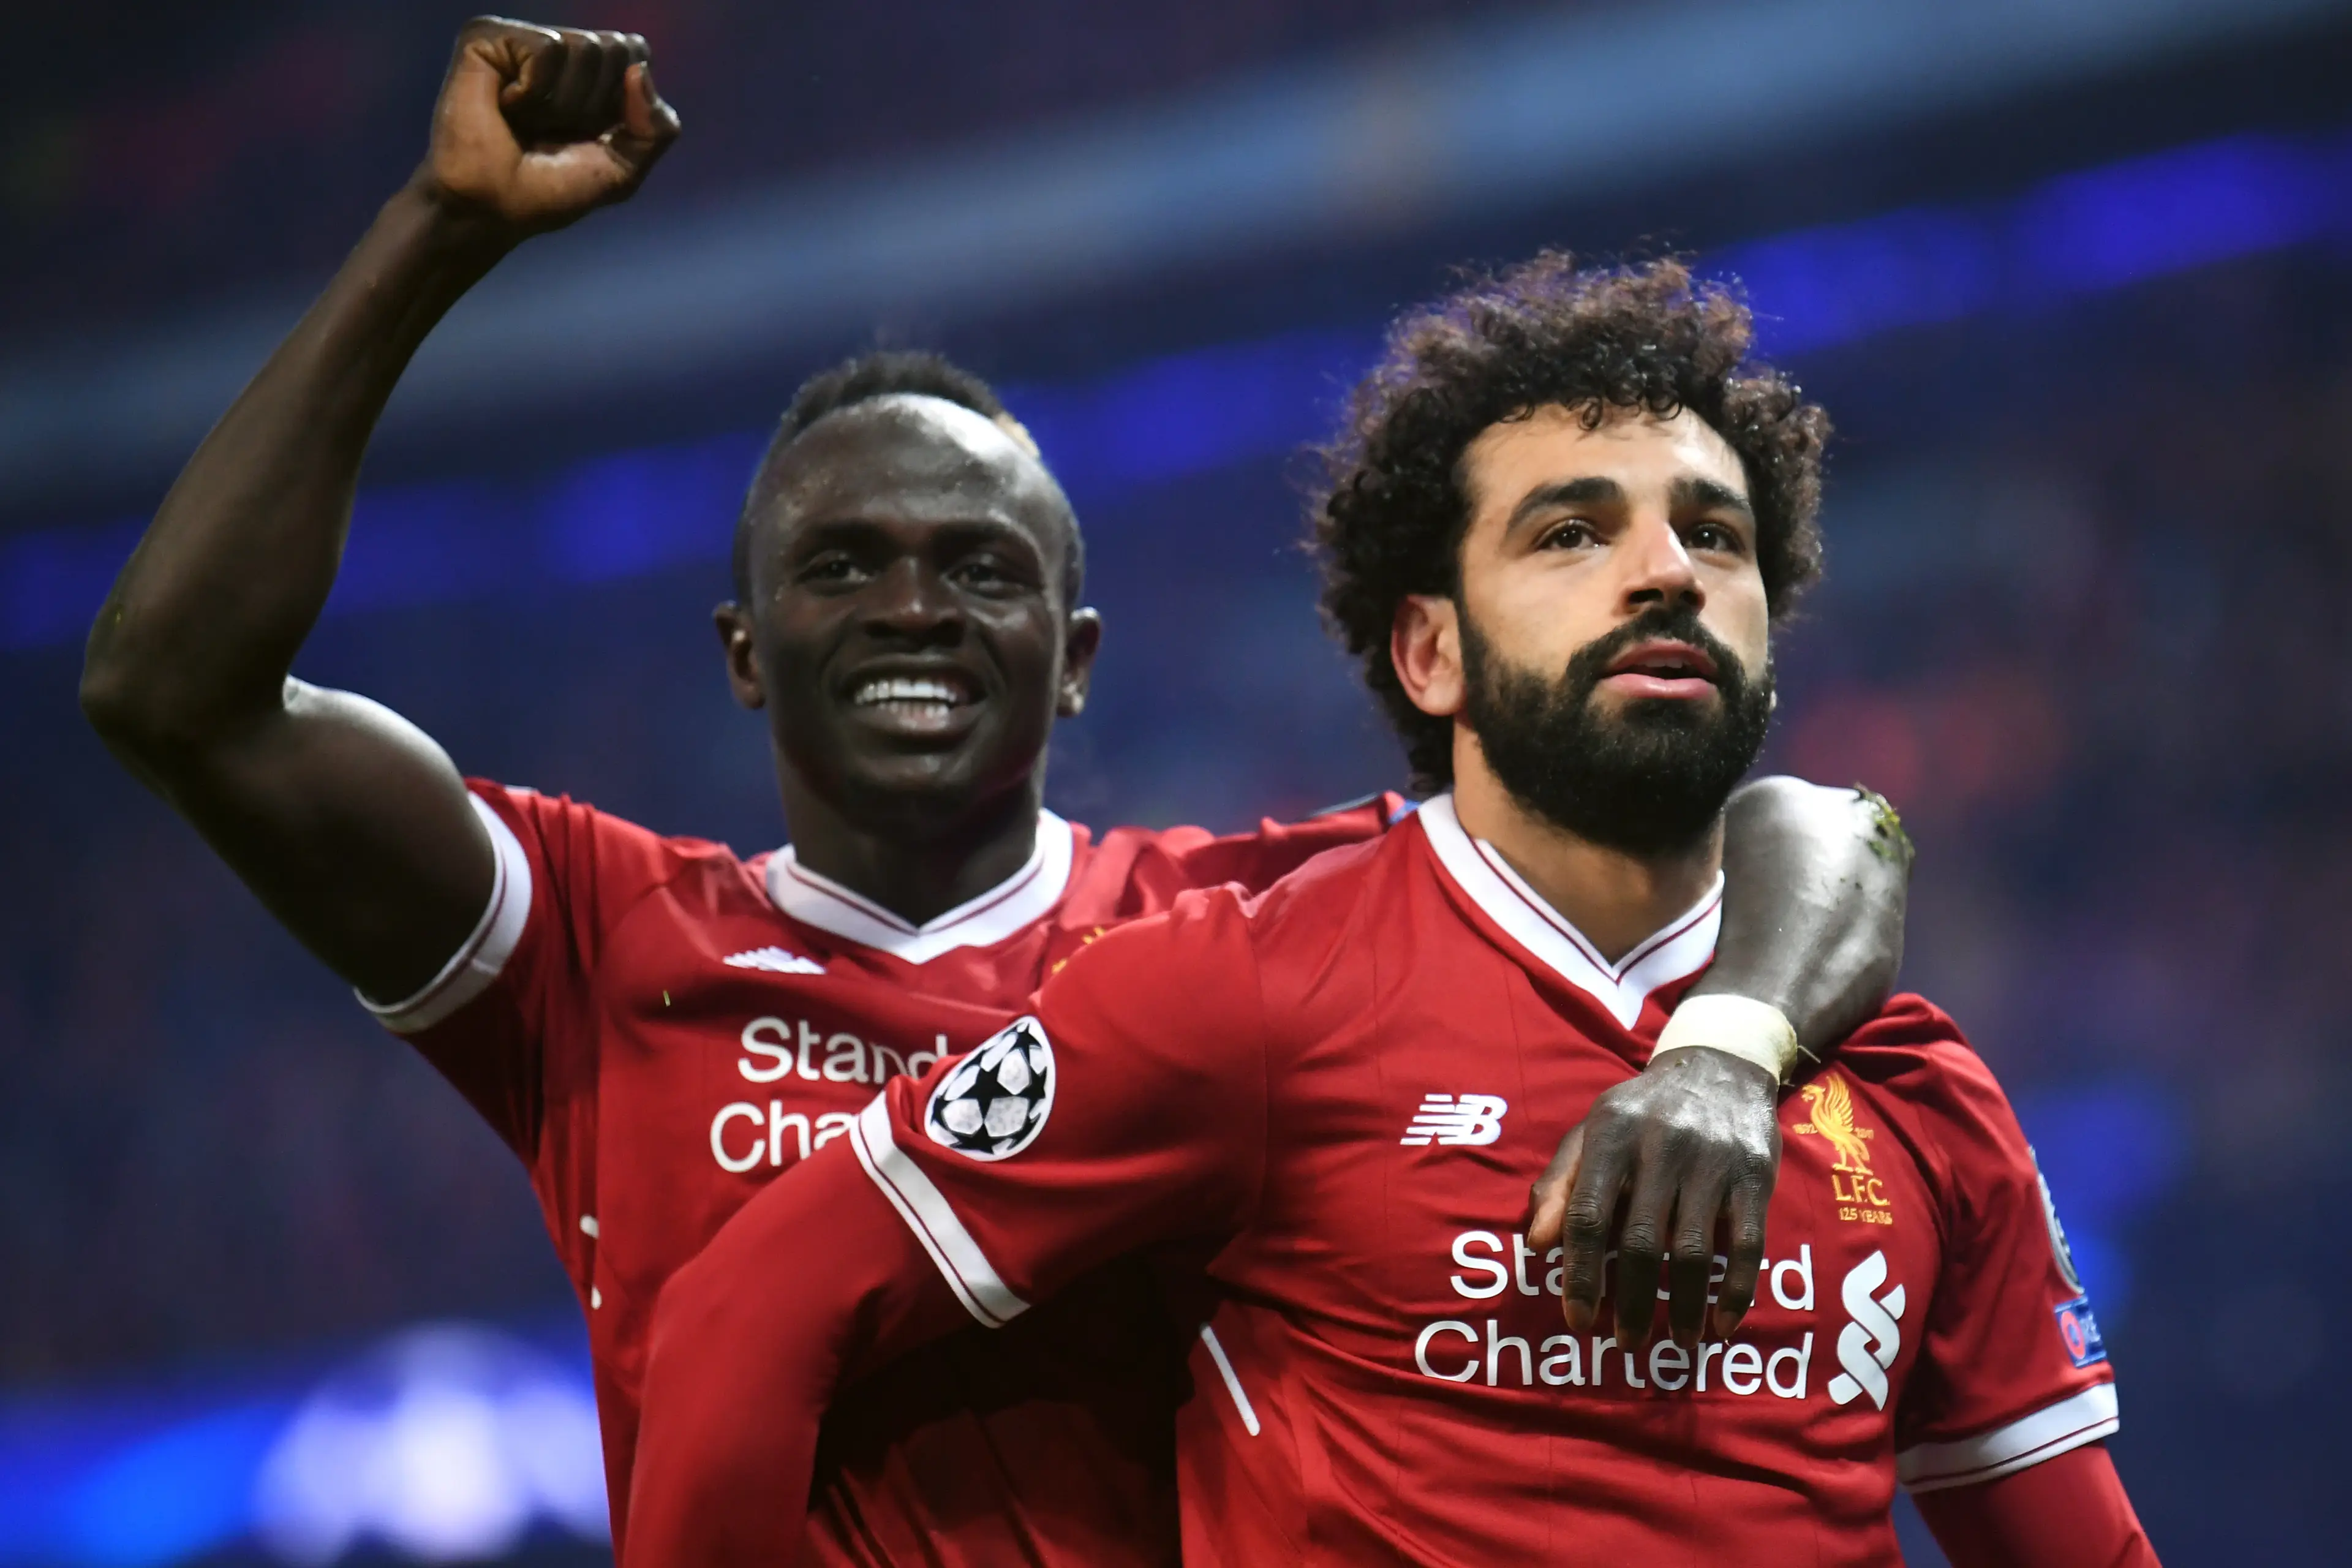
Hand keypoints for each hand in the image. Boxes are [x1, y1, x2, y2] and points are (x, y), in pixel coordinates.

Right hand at [415, 16, 680, 238]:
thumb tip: (639, 70)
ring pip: (585, 47)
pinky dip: (535, 93)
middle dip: (595, 105)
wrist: (493, 209)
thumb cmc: (550, 191)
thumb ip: (656, 128)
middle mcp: (559, 47)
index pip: (637, 52)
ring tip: (527, 121)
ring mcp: (522, 39)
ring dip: (564, 105)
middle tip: (554, 130)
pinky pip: (548, 50)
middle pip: (616, 48)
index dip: (625, 103)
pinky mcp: (487, 36)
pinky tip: (507, 106)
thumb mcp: (625, 169)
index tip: (590, 133)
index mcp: (592, 70)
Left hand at [1524, 1047, 1779, 1354]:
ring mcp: (1711, 1161)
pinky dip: (1734, 1292)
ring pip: (1693, 1251)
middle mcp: (1661, 1148)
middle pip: (1640, 1241)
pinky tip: (1720, 1324)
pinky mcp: (1754, 1175)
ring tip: (1675, 1343)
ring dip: (1683, 1306)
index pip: (1587, 1214)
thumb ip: (1559, 1185)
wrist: (1717, 1067)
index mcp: (1611, 1138)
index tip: (1577, 1320)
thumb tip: (1537, 1245)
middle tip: (1624, 1343)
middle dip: (1630, 1301)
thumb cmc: (1640, 1114)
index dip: (1579, 1273)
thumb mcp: (1591, 1134)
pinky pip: (1747, 1244)